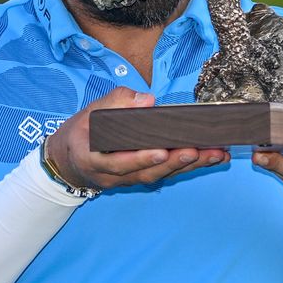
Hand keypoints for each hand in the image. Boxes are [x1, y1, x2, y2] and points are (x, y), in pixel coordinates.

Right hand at [48, 87, 229, 191]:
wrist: (68, 160)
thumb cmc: (79, 133)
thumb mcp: (87, 112)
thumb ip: (115, 103)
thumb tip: (147, 100)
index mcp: (92, 159)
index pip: (117, 162)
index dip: (140, 159)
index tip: (162, 151)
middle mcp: (111, 176)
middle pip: (145, 173)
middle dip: (174, 163)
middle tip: (199, 151)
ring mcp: (126, 181)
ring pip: (158, 176)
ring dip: (188, 167)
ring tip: (215, 155)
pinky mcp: (139, 179)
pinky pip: (163, 174)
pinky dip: (187, 167)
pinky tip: (210, 158)